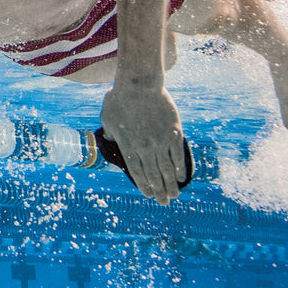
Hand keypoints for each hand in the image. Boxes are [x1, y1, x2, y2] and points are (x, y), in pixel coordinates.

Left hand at [100, 82, 185, 204]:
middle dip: (159, 191)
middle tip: (164, 202)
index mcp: (128, 146)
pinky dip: (180, 168)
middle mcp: (145, 148)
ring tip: (174, 195)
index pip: (137, 172)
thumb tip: (108, 140)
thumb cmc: (119, 98)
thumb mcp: (106, 117)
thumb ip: (109, 132)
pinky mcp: (174, 133)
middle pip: (153, 175)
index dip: (143, 185)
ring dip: (171, 184)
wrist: (140, 85)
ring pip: (167, 169)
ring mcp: (160, 141)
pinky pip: (178, 155)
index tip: (149, 194)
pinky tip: (181, 177)